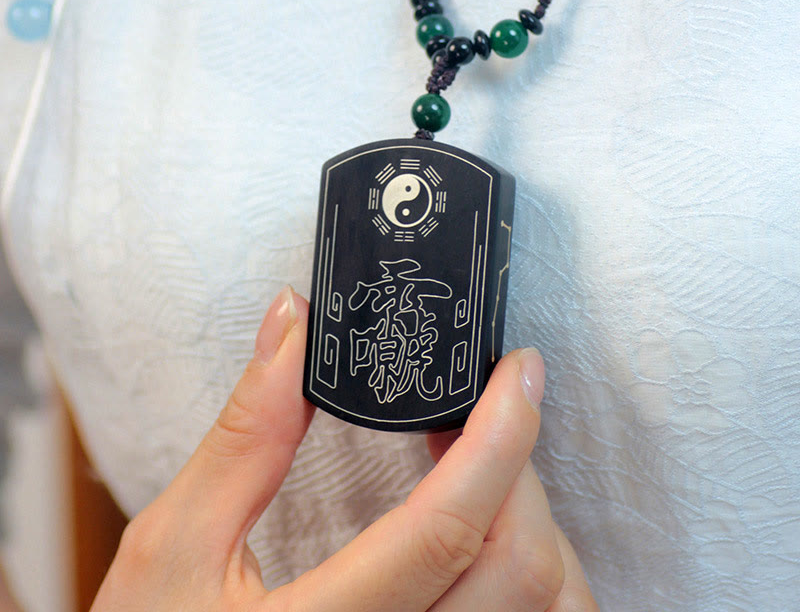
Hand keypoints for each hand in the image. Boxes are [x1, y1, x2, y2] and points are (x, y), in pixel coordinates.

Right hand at [91, 286, 597, 610]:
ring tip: (480, 465)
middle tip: (481, 410)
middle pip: (519, 567)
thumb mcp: (176, 543)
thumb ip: (245, 433)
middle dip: (517, 467)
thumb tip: (294, 324)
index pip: (445, 532)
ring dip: (531, 520)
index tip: (516, 372)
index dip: (497, 439)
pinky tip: (484, 527)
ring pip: (545, 607)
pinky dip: (531, 566)